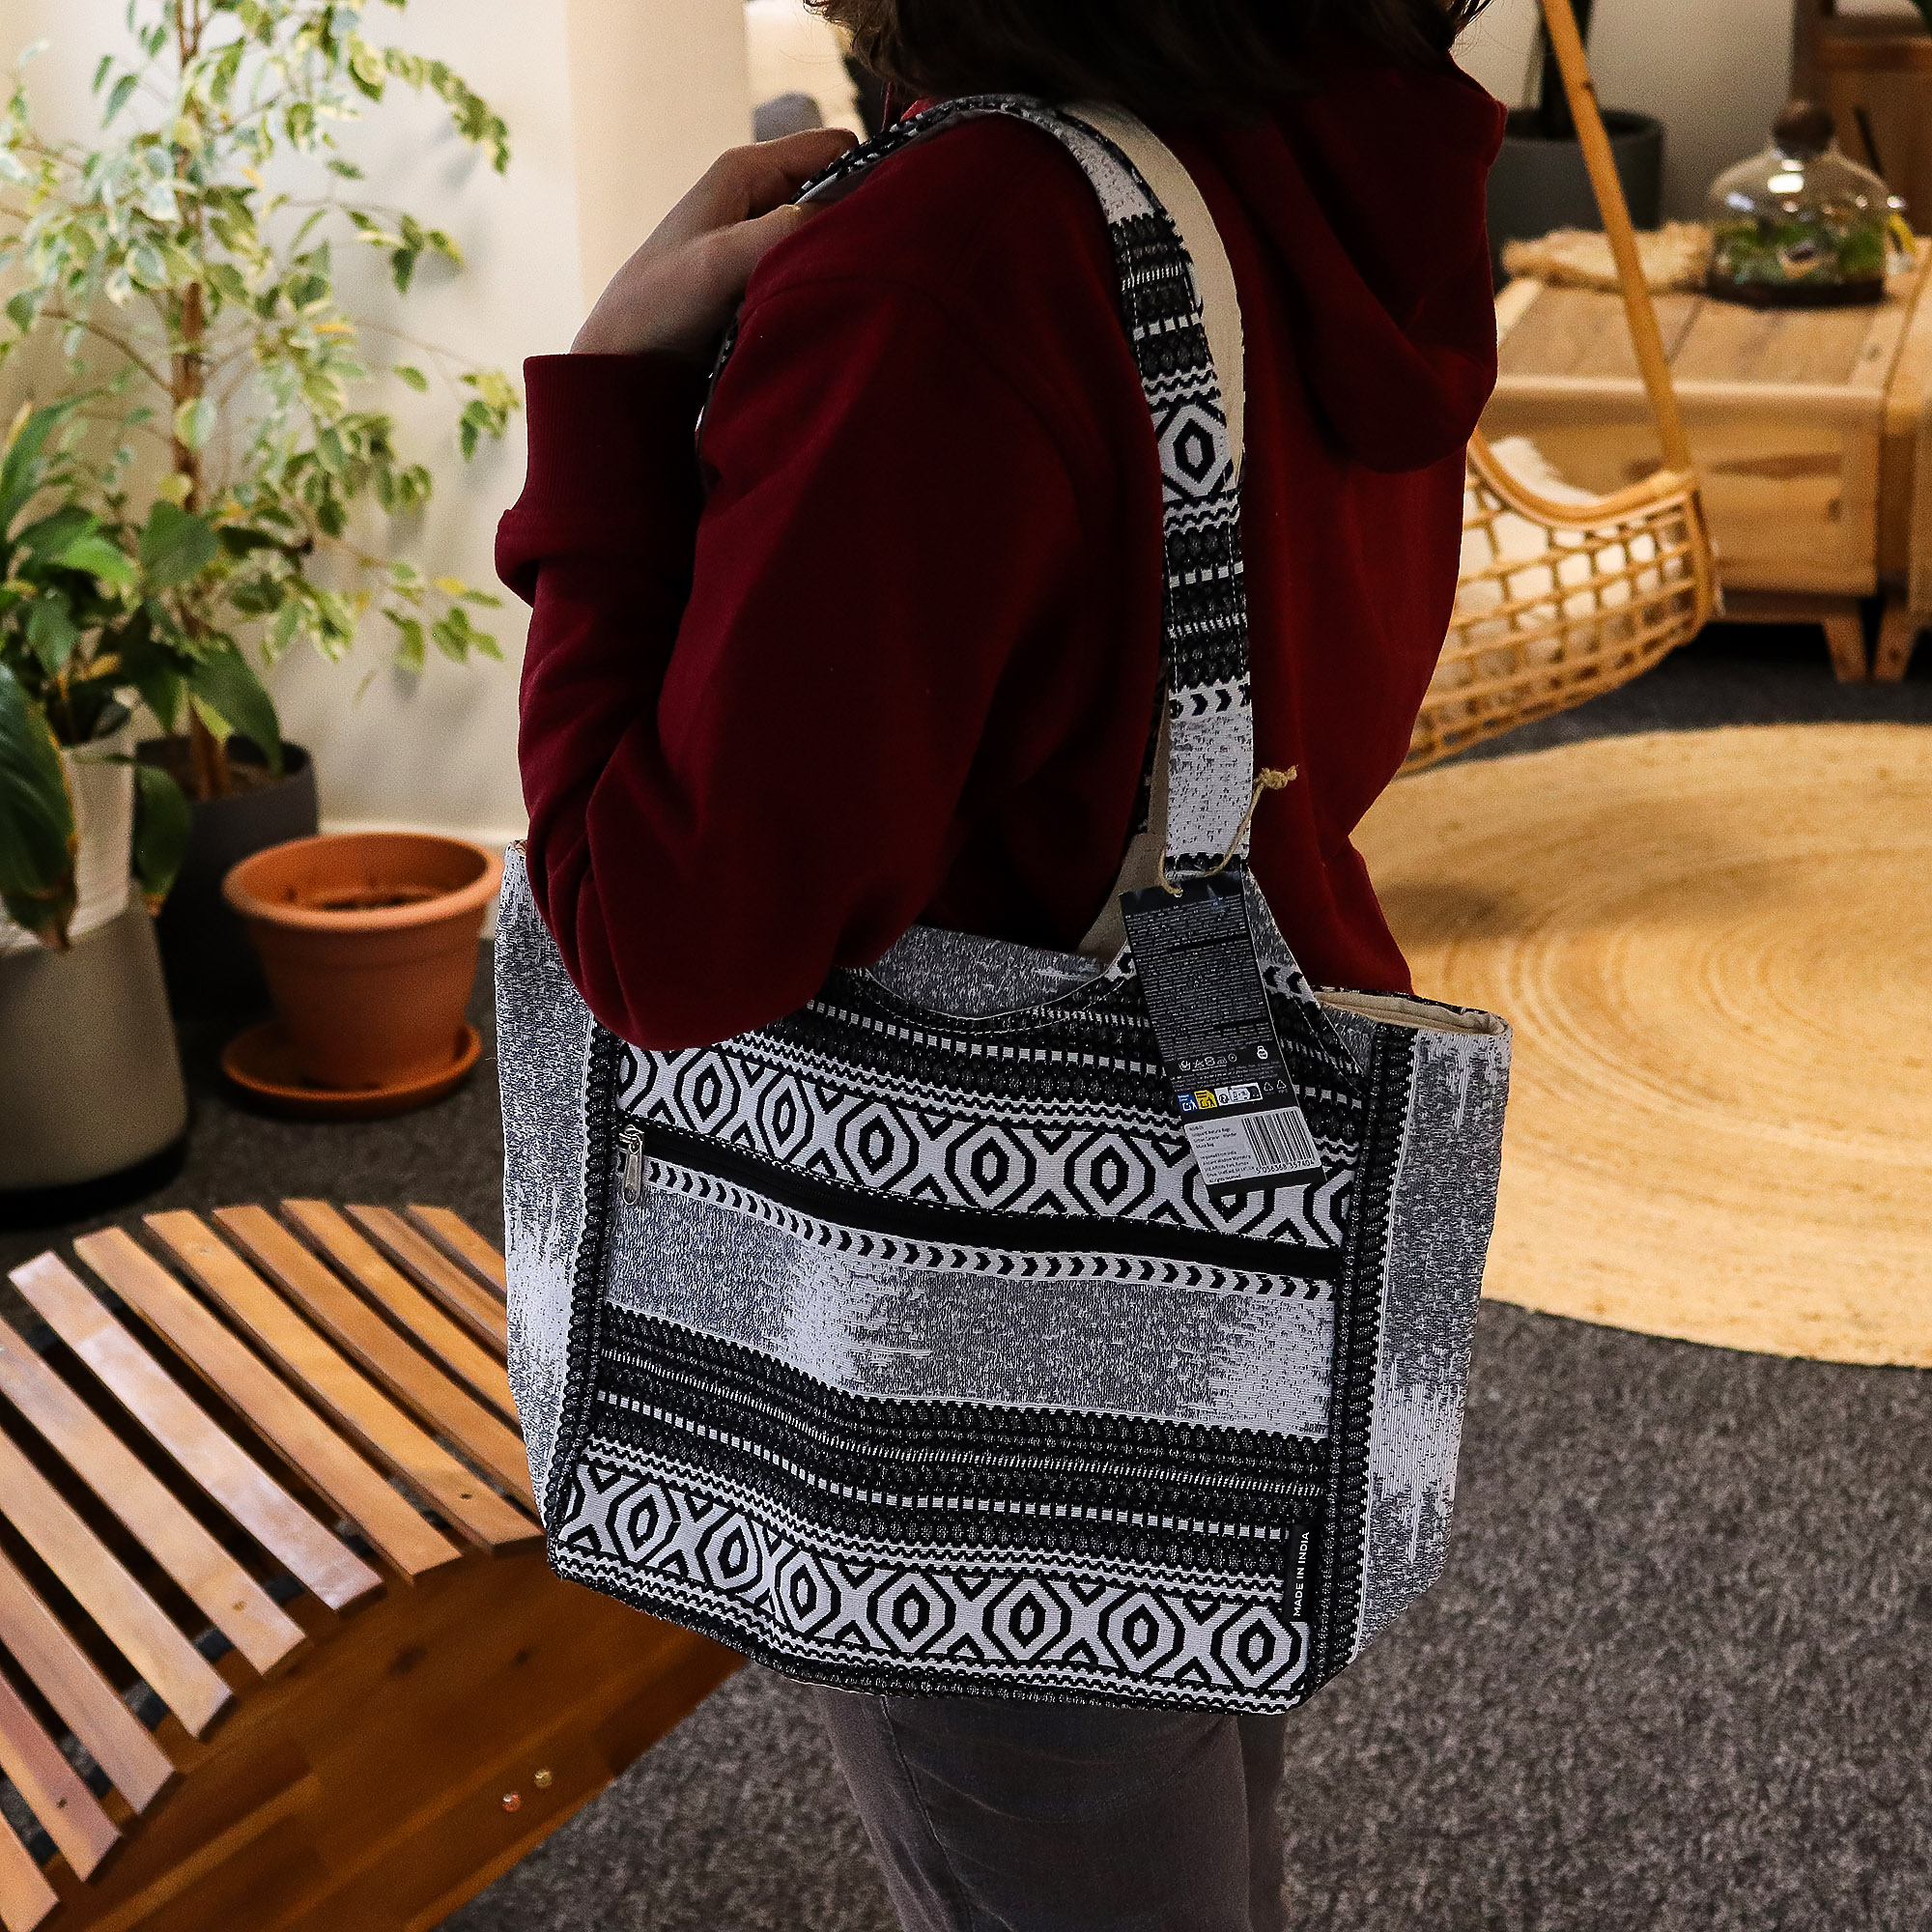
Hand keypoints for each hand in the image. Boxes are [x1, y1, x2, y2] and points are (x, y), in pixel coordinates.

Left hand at [571, 128, 856, 360]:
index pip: (836, 147)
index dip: (866, 175)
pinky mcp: (765, 275)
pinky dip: (826, 285)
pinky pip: (814, 268)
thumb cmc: (658, 303)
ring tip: (849, 293)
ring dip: (842, 261)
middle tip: (872, 266)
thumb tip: (848, 218)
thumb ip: (782, 232)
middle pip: (838, 191)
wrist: (626, 359)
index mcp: (748, 170)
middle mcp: (760, 195)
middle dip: (858, 222)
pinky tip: (830, 310)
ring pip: (830, 234)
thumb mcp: (721, 261)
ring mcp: (764, 237)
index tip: (882, 223)